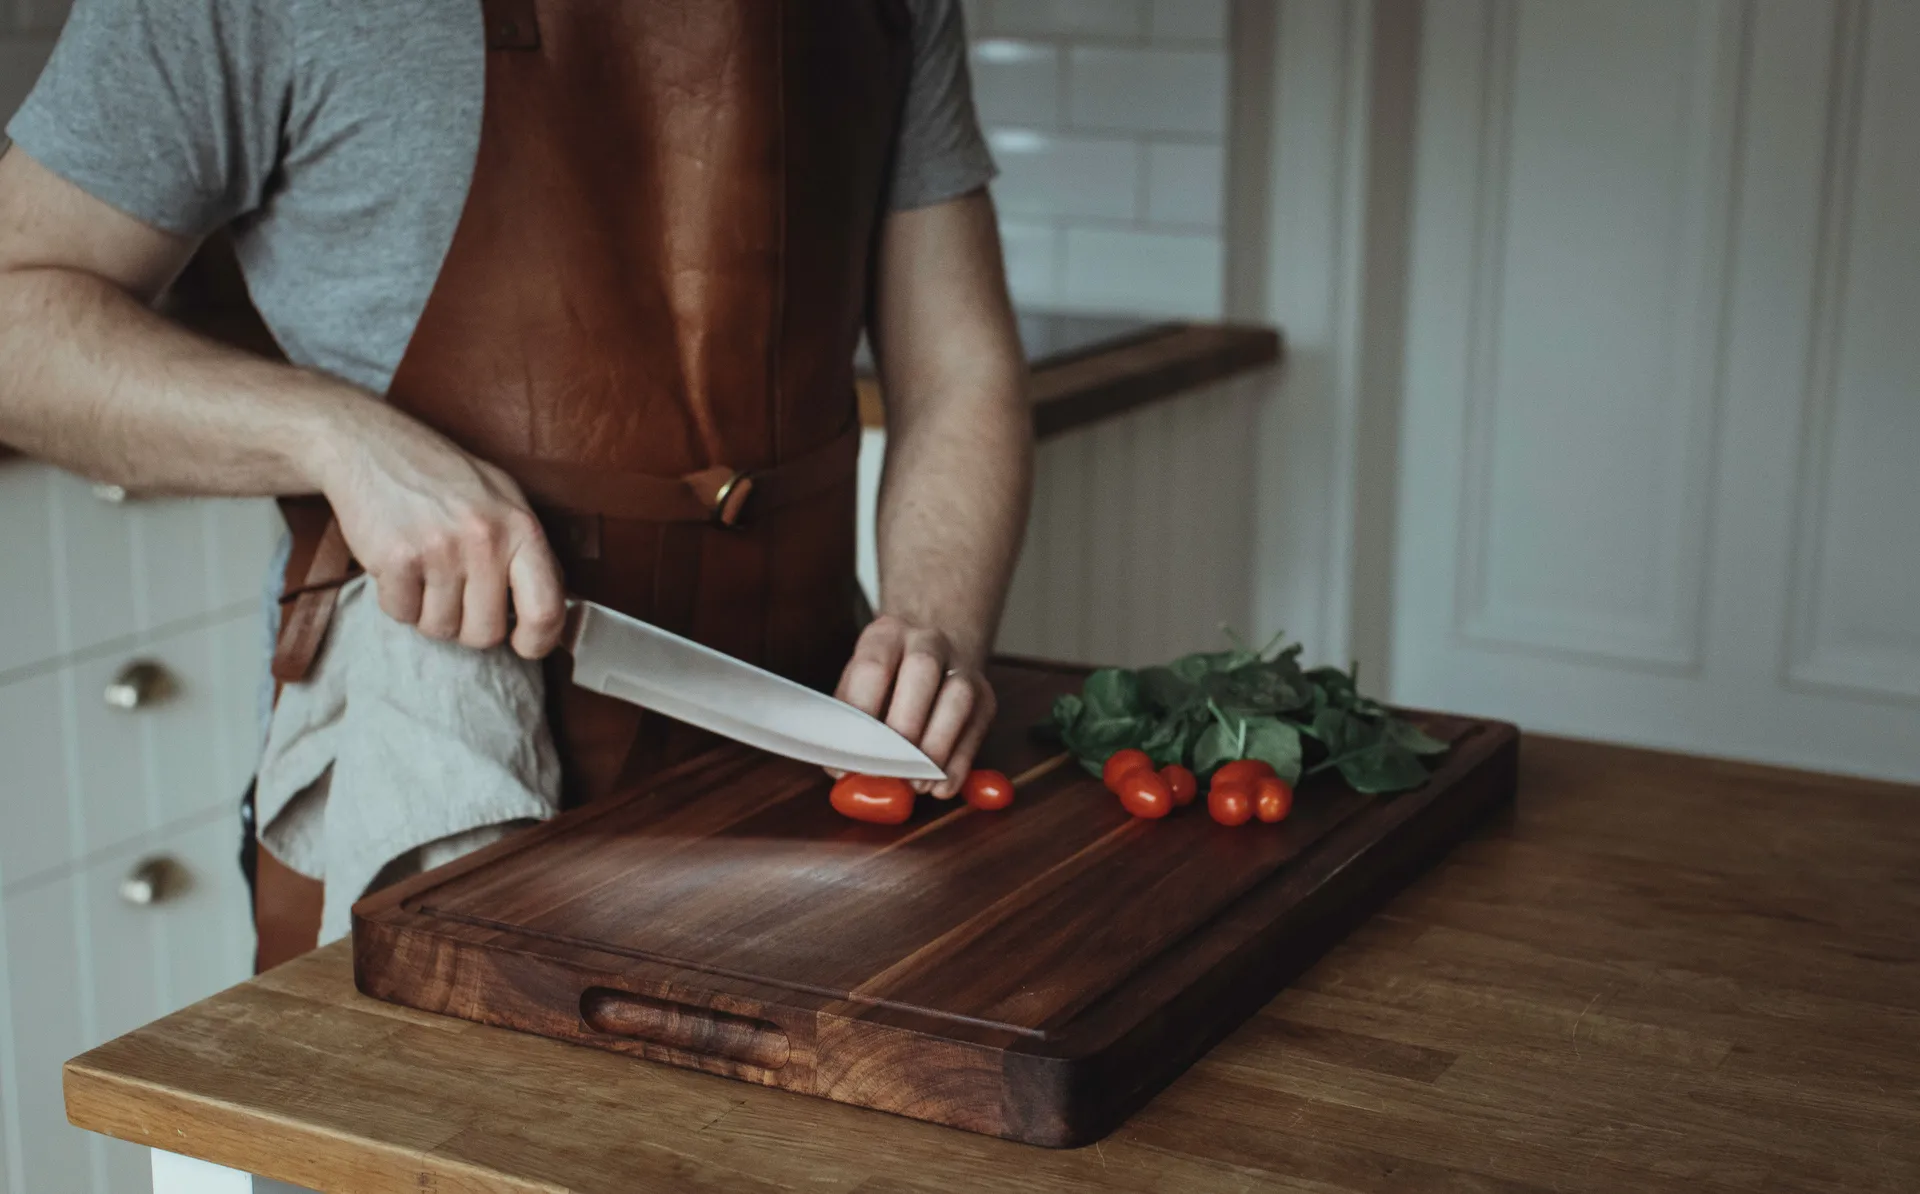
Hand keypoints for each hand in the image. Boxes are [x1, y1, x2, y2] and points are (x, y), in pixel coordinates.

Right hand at [311, 401, 566, 658]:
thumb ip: (527, 552)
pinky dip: (397, 600)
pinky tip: (400, 566)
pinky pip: (402, 614)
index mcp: (522, 528)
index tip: (524, 644)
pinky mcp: (396, 559)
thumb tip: (550, 610)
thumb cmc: (442, 476)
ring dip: (429, 611)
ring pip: (441, 629)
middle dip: (468, 625)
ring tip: (426, 571)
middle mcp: (485, 541)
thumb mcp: (503, 499)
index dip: (538, 642)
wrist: (371, 445)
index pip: (547, 609)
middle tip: (455, 593)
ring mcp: (440, 551)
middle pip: (486, 633)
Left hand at [835, 614, 995, 798]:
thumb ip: (850, 722)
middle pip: (922, 670)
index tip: (852, 756)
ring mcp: (961, 666)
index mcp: (886, 635)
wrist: (932, 647)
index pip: (873, 667)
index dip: (861, 714)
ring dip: (936, 746)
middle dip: (904, 725)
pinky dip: (959, 763)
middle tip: (889, 767)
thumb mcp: (859, 685)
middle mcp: (927, 641)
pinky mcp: (985, 696)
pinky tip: (940, 786)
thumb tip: (842, 771)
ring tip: (916, 783)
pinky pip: (977, 728)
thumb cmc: (886, 677)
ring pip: (959, 696)